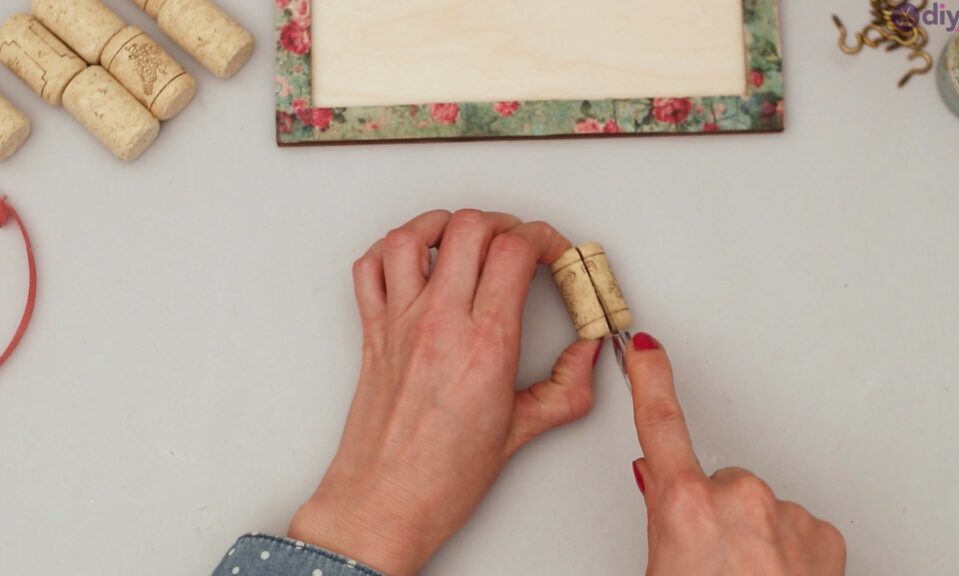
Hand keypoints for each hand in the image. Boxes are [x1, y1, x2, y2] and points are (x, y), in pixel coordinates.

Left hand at [288, 210, 601, 574]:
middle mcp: (439, 322)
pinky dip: (391, 250)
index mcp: (484, 343)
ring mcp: (400, 322)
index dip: (545, 237)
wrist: (382, 504)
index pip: (515, 250)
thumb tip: (589, 355)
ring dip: (446, 223)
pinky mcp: (372, 331)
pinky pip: (370, 267)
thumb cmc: (440, 479)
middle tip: (520, 244)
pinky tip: (415, 260)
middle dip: (505, 223)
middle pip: (470, 227)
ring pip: (414, 235)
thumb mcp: (521, 432)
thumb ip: (567, 387)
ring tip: (468, 237)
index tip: (555, 254)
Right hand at [626, 333, 846, 574]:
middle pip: (714, 482)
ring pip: (756, 506)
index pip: (660, 424)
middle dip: (709, 511)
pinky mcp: (822, 533)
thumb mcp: (657, 569)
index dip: (650, 379)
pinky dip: (785, 547)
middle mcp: (739, 498)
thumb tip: (655, 478)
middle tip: (705, 562)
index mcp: (685, 506)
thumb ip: (659, 516)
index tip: (646, 348)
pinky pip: (793, 524)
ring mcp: (786, 514)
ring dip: (749, 534)